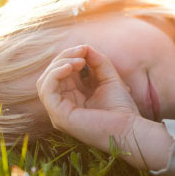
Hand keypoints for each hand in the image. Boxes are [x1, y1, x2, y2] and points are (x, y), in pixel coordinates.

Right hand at [36, 45, 174, 170]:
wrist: (130, 128)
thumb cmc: (122, 108)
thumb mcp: (108, 77)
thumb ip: (97, 61)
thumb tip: (84, 46)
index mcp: (73, 96)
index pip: (60, 72)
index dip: (69, 56)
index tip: (85, 49)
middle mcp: (63, 104)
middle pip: (51, 74)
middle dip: (64, 57)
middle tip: (82, 51)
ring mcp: (58, 112)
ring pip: (44, 81)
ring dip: (59, 64)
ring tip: (79, 61)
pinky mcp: (58, 115)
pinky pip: (46, 90)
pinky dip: (54, 75)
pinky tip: (69, 67)